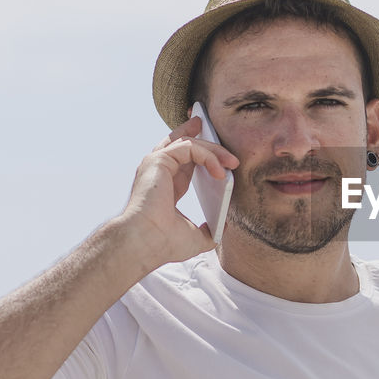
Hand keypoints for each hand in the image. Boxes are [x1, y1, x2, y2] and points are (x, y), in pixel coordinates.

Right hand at [119, 116, 239, 267]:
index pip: (183, 161)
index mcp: (165, 186)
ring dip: (214, 149)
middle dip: (200, 135)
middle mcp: (158, 171)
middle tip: (225, 146)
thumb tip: (223, 227)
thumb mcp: (194, 237)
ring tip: (232, 162)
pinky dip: (208, 156)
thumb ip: (209, 230)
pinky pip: (189, 147)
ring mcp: (156, 164)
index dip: (200, 153)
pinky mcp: (159, 160)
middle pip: (179, 143)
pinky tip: (220, 172)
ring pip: (188, 143)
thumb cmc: (162, 243)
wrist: (146, 243)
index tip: (218, 152)